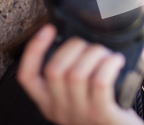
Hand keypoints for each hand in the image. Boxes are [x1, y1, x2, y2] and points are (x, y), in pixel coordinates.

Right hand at [17, 24, 143, 124]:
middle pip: (54, 70)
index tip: (48, 29)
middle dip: (73, 47)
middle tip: (91, 46)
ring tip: (108, 55)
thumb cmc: (105, 111)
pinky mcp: (103, 115)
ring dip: (94, 55)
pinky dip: (109, 65)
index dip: (33, 50)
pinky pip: (100, 83)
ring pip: (76, 74)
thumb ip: (72, 75)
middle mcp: (61, 110)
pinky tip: (116, 61)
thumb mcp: (79, 96)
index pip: (27, 77)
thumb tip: (76, 41)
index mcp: (50, 103)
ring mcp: (81, 114)